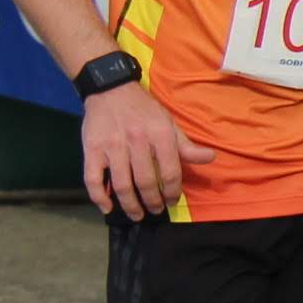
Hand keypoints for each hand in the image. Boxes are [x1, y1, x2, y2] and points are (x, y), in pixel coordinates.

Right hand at [79, 81, 213, 218]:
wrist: (110, 89)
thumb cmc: (143, 110)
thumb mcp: (168, 123)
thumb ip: (186, 145)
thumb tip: (210, 158)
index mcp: (160, 135)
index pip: (170, 172)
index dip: (172, 191)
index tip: (172, 201)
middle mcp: (136, 141)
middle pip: (146, 182)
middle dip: (153, 202)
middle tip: (156, 210)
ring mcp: (112, 147)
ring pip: (122, 185)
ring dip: (131, 205)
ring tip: (137, 214)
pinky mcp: (92, 149)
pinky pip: (93, 179)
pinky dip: (99, 197)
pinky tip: (108, 207)